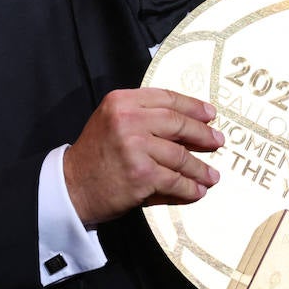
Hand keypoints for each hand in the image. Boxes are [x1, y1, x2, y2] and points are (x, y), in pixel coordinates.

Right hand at [62, 88, 223, 225]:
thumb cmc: (95, 155)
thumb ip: (142, 115)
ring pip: (180, 155)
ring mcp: (134, 147)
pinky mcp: (141, 174)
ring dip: (200, 168)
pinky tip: (197, 190)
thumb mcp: (111, 121)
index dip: (193, 106)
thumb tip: (186, 121)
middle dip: (203, 134)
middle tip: (217, 142)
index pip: (166, 98)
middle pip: (177, 123)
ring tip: (211, 175)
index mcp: (121, 101)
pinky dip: (189, 187)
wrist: (71, 186)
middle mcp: (127, 120)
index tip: (210, 114)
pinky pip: (174, 180)